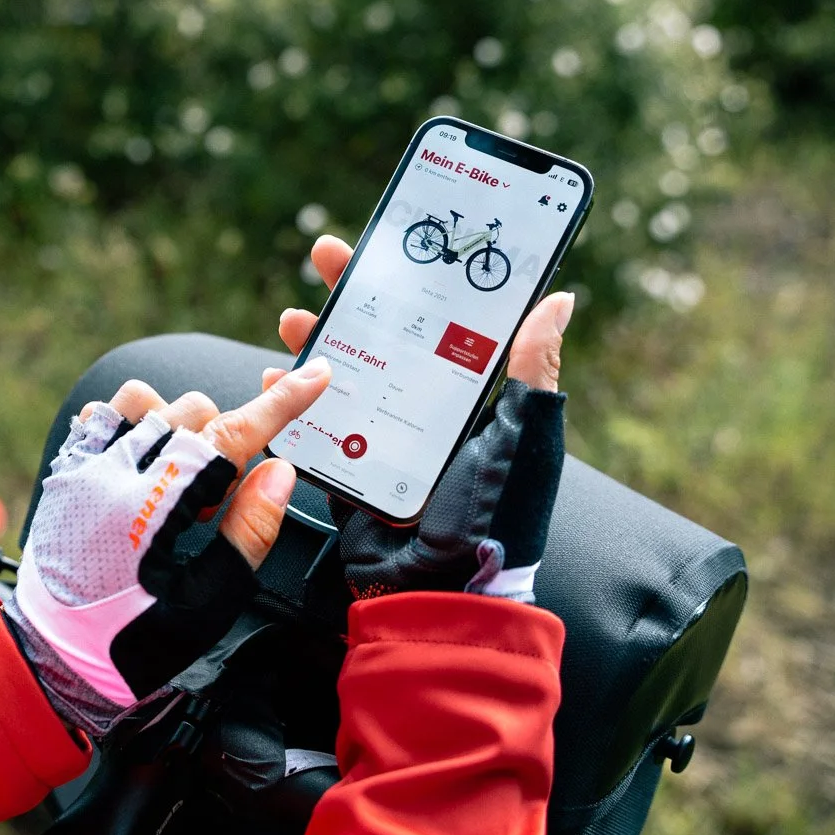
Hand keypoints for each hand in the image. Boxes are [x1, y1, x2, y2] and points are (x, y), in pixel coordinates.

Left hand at [4, 363, 331, 735]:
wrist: (53, 660)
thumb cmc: (131, 644)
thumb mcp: (206, 604)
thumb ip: (248, 533)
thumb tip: (279, 473)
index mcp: (153, 509)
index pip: (230, 437)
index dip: (279, 405)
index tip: (313, 376)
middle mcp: (113, 475)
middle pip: (192, 411)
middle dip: (221, 442)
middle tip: (211, 504)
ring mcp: (81, 468)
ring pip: (142, 398)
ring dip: (173, 424)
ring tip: (174, 480)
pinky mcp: (63, 471)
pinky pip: (98, 414)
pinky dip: (127, 425)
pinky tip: (137, 467)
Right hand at [267, 235, 573, 603]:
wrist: (441, 593)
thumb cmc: (494, 517)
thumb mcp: (523, 440)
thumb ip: (534, 374)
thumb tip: (559, 300)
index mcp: (471, 397)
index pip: (442, 322)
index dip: (418, 280)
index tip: (396, 240)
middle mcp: (426, 410)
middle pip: (384, 336)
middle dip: (354, 293)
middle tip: (326, 255)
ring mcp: (385, 438)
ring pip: (344, 373)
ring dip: (317, 341)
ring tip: (294, 319)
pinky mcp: (351, 466)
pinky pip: (317, 424)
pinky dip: (291, 400)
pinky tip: (275, 379)